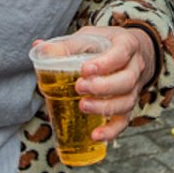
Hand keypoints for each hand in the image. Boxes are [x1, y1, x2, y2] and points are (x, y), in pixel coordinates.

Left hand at [70, 26, 156, 141]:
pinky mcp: (127, 106)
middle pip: (127, 80)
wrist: (131, 53)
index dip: (105, 63)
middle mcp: (135, 67)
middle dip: (103, 86)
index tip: (85, 69)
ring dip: (105, 107)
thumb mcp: (88, 37)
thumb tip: (38, 47)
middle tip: (80, 87)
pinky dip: (111, 130)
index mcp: (126, 44)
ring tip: (83, 106)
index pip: (120, 53)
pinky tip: (95, 135)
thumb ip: (66, 45)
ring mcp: (133, 89)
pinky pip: (123, 121)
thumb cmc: (105, 44)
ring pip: (126, 102)